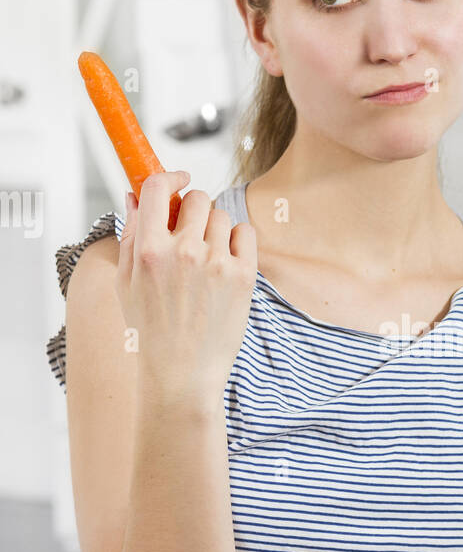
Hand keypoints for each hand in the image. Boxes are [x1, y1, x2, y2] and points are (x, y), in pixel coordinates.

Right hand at [116, 170, 257, 401]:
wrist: (182, 375)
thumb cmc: (150, 330)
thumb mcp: (126, 283)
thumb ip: (130, 234)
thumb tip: (134, 195)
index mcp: (148, 250)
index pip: (158, 187)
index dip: (169, 176)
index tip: (178, 179)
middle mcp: (183, 252)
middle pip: (197, 197)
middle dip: (193, 209)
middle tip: (190, 232)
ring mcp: (217, 263)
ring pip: (222, 216)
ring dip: (214, 230)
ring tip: (206, 261)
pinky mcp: (243, 276)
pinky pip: (246, 233)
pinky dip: (238, 242)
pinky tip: (226, 263)